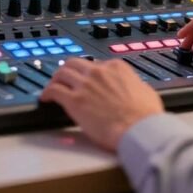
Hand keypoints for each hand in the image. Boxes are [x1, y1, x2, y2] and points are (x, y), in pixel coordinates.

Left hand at [40, 58, 163, 150]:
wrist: (140, 129)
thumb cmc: (146, 116)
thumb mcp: (146, 91)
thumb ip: (136, 85)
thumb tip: (135, 89)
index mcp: (117, 68)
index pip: (97, 64)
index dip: (90, 73)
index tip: (87, 79)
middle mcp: (99, 72)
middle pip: (75, 63)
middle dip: (69, 70)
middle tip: (65, 77)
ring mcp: (85, 85)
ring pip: (62, 73)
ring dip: (56, 79)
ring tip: (53, 85)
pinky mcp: (74, 100)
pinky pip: (54, 90)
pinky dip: (47, 92)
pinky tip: (45, 98)